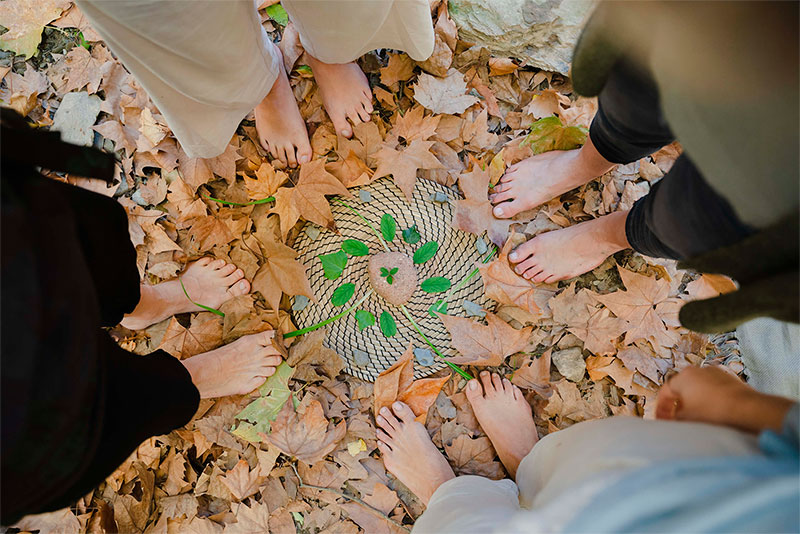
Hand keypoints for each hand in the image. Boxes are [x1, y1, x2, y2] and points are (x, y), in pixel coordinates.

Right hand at [656, 366, 792, 432]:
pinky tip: (714, 414)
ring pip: (699, 389)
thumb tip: (673, 419)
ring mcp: (716, 373)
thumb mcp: (686, 419)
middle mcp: (698, 370)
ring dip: (695, 402)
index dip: (662, 408)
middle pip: (682, 388)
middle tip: (678, 419)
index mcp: (683, 377)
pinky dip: (710, 400)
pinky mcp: (731, 380)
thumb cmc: (712, 412)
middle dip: (679, 404)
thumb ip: (674, 418)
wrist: (747, 409)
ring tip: (697, 418)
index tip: (663, 420)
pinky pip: (714, 390)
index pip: (665, 392)